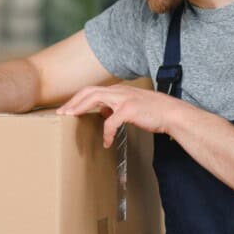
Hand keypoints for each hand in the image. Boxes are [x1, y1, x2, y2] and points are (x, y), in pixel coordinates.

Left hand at [56, 84, 180, 147]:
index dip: (77, 98)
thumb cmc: (152, 111)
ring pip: (95, 99)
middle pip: (89, 92)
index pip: (92, 90)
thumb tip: (103, 112)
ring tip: (72, 119)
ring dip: (81, 109)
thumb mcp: (131, 105)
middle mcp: (119, 91)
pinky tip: (106, 142)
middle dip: (73, 102)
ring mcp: (124, 99)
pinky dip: (107, 133)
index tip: (66, 109)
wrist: (171, 113)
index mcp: (118, 90)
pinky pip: (111, 122)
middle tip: (61, 114)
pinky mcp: (129, 110)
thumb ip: (116, 107)